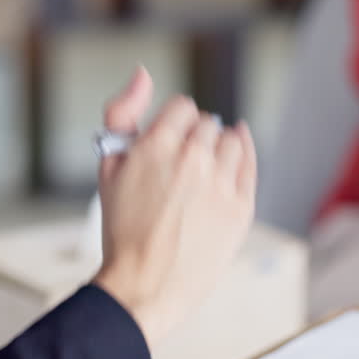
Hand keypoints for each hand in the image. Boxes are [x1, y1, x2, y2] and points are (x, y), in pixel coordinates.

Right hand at [92, 68, 256, 347]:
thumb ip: (122, 113)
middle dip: (195, 138)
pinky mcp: (241, 206)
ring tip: (204, 168)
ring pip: (232, 140)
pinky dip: (244, 153)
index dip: (174, 123)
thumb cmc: (122, 230)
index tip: (169, 140)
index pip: (183, 107)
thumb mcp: (108, 167)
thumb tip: (143, 72)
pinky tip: (238, 149)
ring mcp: (221, 183)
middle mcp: (193, 159)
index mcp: (156, 146)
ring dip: (219, 147)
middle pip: (207, 124)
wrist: (145, 286)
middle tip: (181, 165)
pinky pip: (250, 162)